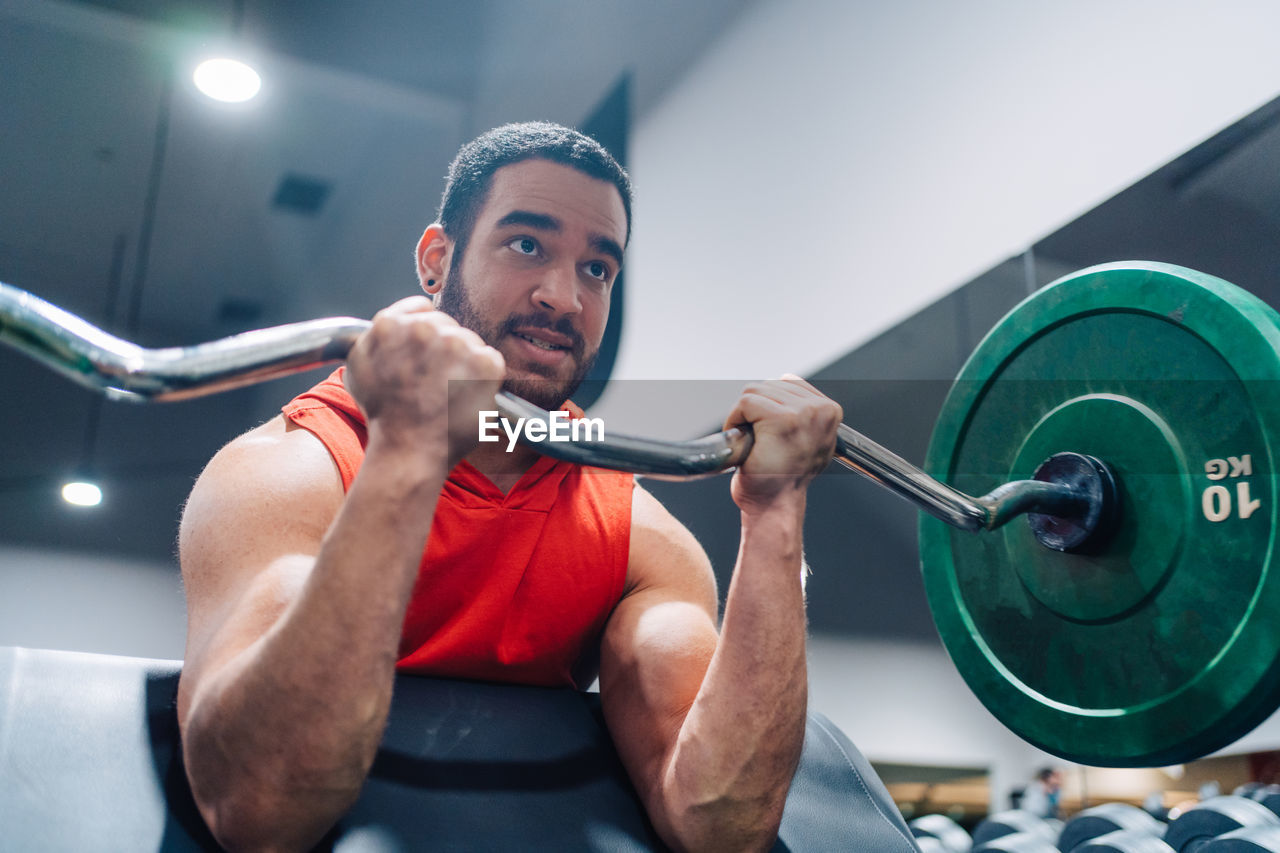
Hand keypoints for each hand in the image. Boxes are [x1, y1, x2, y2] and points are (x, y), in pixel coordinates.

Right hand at [344, 296, 503, 467]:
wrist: (409, 451)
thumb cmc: (385, 417)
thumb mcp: (360, 367)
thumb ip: (377, 335)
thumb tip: (397, 322)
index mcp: (390, 325)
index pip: (422, 309)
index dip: (426, 333)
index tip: (426, 353)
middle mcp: (424, 329)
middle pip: (447, 326)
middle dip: (445, 350)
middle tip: (436, 382)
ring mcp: (457, 344)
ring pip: (470, 342)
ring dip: (464, 364)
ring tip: (449, 393)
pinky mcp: (484, 363)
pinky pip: (491, 361)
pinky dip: (485, 378)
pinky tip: (467, 396)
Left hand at [723, 375, 840, 513]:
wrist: (774, 506)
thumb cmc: (781, 477)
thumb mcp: (803, 437)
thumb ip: (801, 407)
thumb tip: (786, 378)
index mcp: (829, 411)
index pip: (786, 383)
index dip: (769, 407)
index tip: (774, 435)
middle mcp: (820, 410)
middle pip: (769, 384)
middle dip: (756, 412)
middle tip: (763, 443)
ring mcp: (803, 413)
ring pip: (754, 391)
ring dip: (745, 418)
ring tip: (757, 444)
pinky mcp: (781, 418)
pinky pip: (745, 402)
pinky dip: (735, 421)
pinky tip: (748, 445)